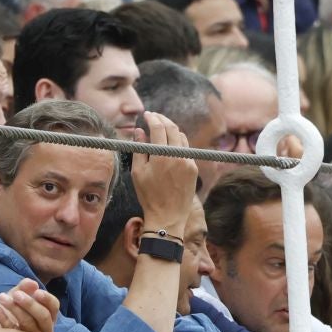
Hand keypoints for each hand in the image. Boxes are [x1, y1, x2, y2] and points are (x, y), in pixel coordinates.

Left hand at [0, 279, 58, 331]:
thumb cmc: (12, 308)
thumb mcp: (18, 295)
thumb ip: (25, 288)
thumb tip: (33, 283)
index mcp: (48, 315)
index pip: (54, 306)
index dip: (46, 298)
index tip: (36, 291)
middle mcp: (44, 328)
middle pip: (43, 316)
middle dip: (30, 304)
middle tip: (16, 294)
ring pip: (29, 323)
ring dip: (15, 309)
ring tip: (2, 297)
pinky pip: (13, 331)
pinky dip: (4, 319)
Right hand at [130, 112, 195, 234]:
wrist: (168, 216)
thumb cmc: (148, 196)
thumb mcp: (137, 172)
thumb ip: (139, 149)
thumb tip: (139, 131)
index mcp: (161, 155)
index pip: (158, 127)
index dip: (152, 118)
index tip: (147, 114)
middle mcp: (177, 156)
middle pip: (172, 128)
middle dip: (162, 119)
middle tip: (154, 116)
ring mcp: (188, 161)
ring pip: (181, 137)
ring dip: (172, 129)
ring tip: (162, 128)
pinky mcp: (194, 168)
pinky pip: (187, 149)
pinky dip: (179, 143)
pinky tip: (171, 144)